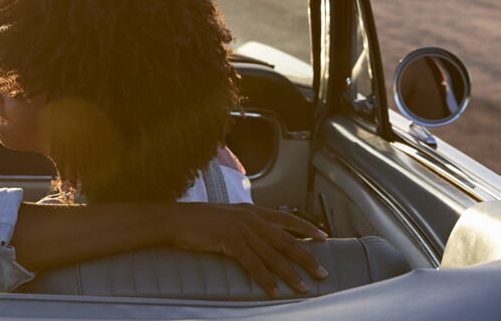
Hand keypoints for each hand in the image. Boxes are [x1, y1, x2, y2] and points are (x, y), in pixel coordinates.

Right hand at [171, 203, 328, 298]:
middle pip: (287, 241)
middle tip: (322, 272)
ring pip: (274, 256)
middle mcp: (252, 219)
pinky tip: (274, 290)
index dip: (307, 229)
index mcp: (252, 211)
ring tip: (304, 287)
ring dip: (291, 274)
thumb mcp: (228, 216)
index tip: (324, 237)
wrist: (177, 219)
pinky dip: (266, 279)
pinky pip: (254, 265)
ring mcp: (243, 230)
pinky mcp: (232, 242)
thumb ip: (245, 223)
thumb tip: (258, 236)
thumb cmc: (198, 220)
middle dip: (307, 258)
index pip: (287, 219)